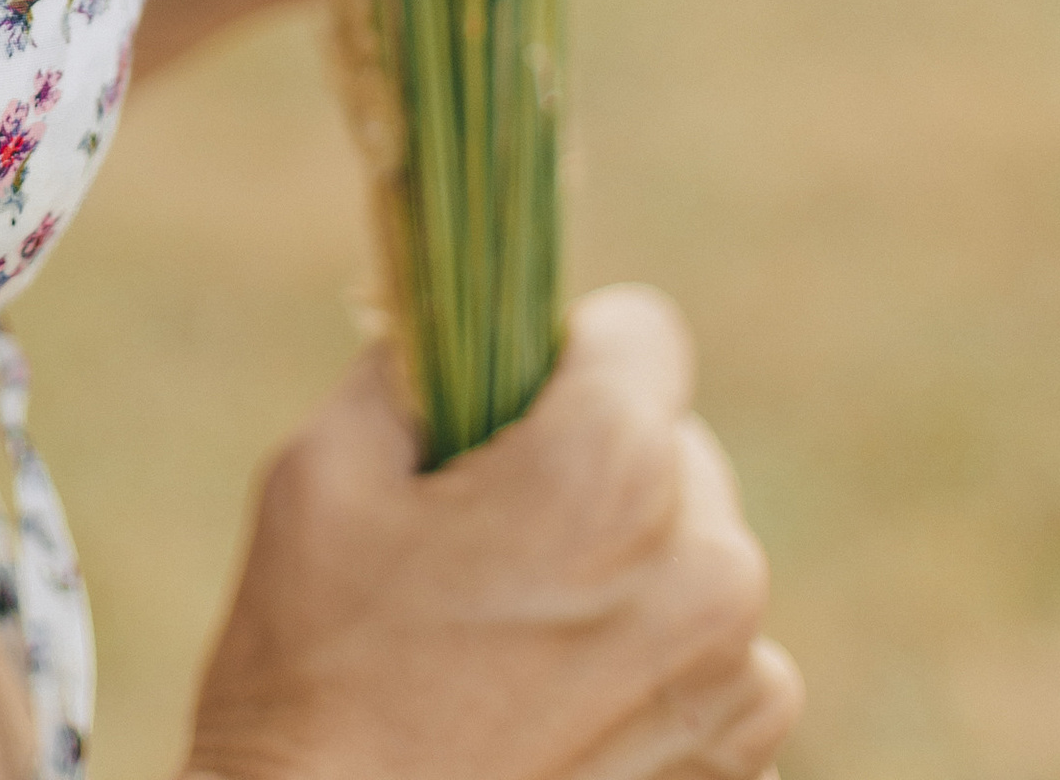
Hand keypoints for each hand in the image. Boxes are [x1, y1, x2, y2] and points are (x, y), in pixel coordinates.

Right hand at [186, 284, 801, 779]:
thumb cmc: (318, 682)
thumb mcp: (323, 475)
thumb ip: (408, 370)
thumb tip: (450, 325)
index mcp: (610, 470)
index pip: (642, 335)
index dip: (565, 355)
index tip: (509, 403)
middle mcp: (709, 567)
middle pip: (670, 453)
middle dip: (591, 476)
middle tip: (486, 547)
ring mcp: (738, 686)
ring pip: (693, 565)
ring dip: (629, 581)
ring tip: (511, 649)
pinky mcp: (741, 774)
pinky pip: (713, 673)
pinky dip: (649, 679)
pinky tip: (551, 720)